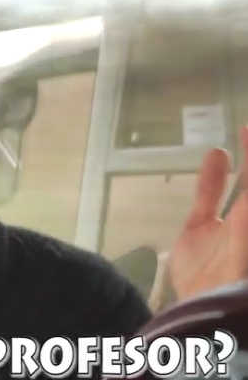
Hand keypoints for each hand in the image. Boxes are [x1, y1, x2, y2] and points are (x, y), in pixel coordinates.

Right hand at [168, 126, 247, 299]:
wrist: (206, 312)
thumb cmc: (241, 268)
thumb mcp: (245, 224)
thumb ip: (247, 195)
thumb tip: (232, 167)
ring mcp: (229, 227)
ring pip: (241, 187)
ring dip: (244, 161)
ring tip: (244, 131)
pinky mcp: (199, 233)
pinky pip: (207, 199)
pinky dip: (210, 178)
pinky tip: (215, 155)